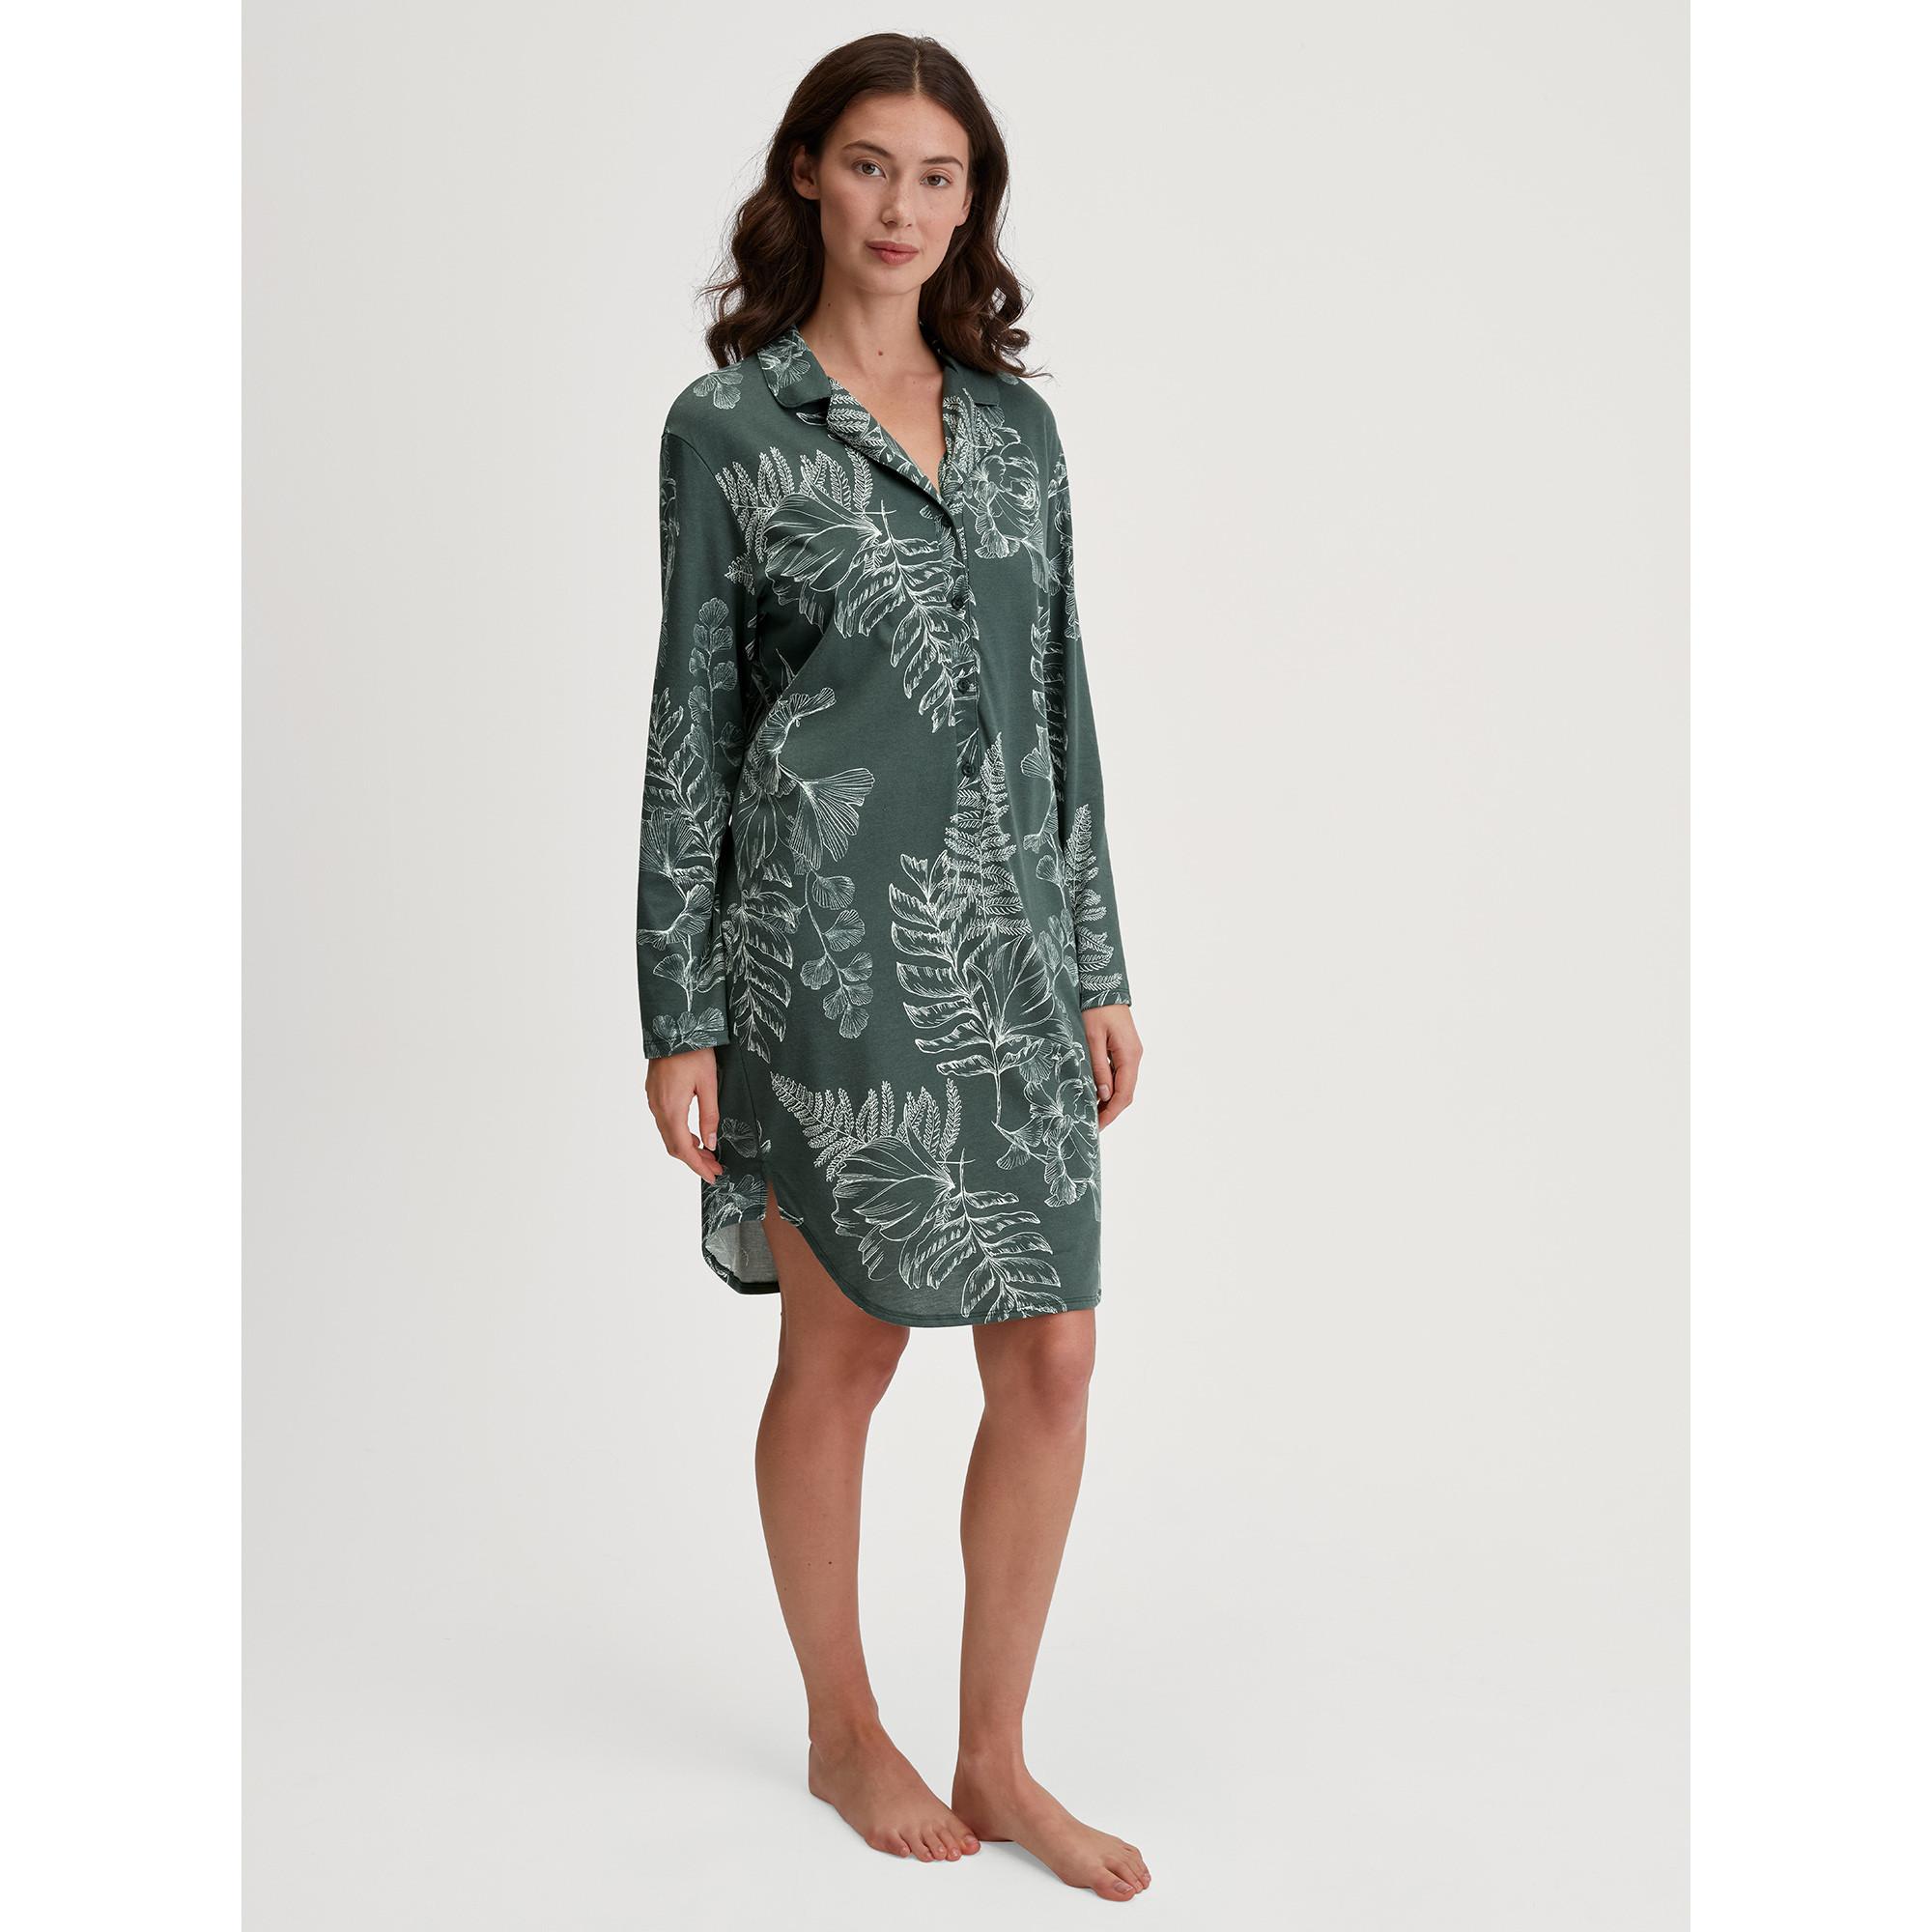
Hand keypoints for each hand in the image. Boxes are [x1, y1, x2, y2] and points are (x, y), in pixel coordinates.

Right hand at [646, 1046, 725, 1182]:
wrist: (672, 1027)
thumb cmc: (693, 1052)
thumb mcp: (708, 1084)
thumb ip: (709, 1115)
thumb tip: (710, 1144)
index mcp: (672, 1108)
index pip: (684, 1148)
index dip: (698, 1166)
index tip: (712, 1177)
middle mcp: (658, 1108)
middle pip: (673, 1146)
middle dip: (694, 1160)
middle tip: (715, 1168)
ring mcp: (653, 1101)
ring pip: (668, 1135)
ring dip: (687, 1148)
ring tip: (708, 1154)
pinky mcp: (653, 1094)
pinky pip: (664, 1123)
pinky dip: (679, 1134)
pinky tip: (694, 1134)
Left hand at [1081, 1005, 1139, 1129]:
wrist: (1103, 984)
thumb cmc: (1095, 1008)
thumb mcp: (1091, 1039)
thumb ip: (1098, 1068)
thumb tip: (1104, 1095)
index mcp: (1130, 1055)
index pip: (1124, 1094)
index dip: (1110, 1113)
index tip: (1096, 1126)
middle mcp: (1134, 1056)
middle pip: (1126, 1092)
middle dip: (1110, 1110)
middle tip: (1091, 1124)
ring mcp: (1131, 1052)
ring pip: (1123, 1084)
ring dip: (1109, 1100)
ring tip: (1090, 1111)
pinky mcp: (1124, 1048)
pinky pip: (1120, 1073)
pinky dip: (1109, 1086)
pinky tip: (1095, 1091)